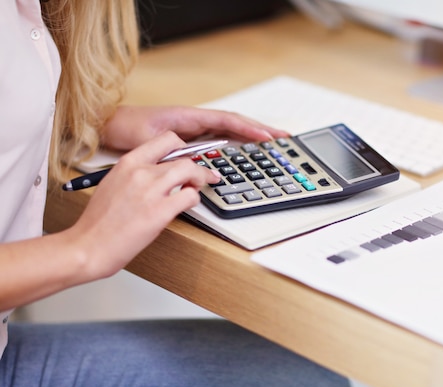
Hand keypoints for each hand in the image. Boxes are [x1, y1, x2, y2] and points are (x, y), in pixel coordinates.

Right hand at [68, 131, 218, 279]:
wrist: (88, 246)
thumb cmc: (98, 222)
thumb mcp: (113, 184)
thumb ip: (136, 174)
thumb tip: (159, 173)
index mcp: (127, 163)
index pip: (165, 140)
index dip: (182, 149)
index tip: (187, 157)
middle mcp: (140, 172)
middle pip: (183, 156)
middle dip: (197, 166)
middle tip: (202, 176)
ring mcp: (150, 190)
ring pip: (190, 171)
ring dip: (200, 179)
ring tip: (196, 189)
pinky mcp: (160, 211)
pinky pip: (190, 196)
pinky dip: (194, 199)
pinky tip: (187, 205)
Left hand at [101, 105, 290, 149]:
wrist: (109, 126)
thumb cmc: (127, 129)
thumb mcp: (150, 141)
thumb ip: (173, 150)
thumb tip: (196, 161)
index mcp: (189, 117)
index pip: (227, 121)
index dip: (249, 129)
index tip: (268, 137)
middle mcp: (194, 121)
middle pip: (234, 123)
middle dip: (259, 129)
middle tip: (282, 137)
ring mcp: (194, 129)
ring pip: (229, 130)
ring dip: (250, 134)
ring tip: (271, 141)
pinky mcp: (189, 138)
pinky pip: (218, 138)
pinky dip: (235, 141)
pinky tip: (244, 149)